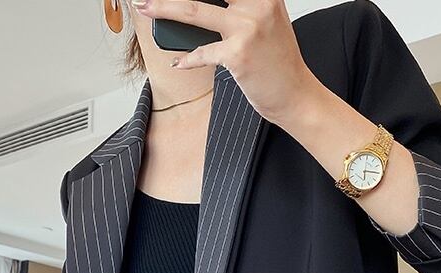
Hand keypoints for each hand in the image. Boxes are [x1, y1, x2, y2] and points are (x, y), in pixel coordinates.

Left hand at [132, 0, 314, 122]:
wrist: (296, 95)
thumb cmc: (277, 62)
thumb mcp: (265, 22)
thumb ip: (238, 8)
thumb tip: (196, 8)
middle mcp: (257, 4)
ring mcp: (247, 29)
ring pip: (194, 11)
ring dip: (163, 8)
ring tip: (145, 7)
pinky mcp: (238, 55)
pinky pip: (202, 53)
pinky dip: (187, 59)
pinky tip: (179, 62)